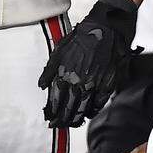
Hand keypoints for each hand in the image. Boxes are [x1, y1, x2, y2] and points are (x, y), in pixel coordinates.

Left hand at [38, 0, 136, 127]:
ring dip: (78, 118)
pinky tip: (90, 112)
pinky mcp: (109, 82)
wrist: (106, 27)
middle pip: (69, 109)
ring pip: (84, 109)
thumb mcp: (59, 51)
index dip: (52, 114)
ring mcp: (95, 84)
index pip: (55, 103)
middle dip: (63, 120)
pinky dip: (94, 110)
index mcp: (64, 75)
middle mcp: (78, 83)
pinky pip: (100, 103)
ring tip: (74, 122)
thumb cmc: (82, 37)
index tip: (50, 120)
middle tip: (61, 125)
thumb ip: (49, 71)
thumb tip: (42, 87)